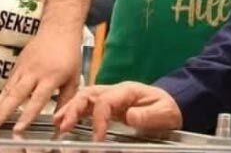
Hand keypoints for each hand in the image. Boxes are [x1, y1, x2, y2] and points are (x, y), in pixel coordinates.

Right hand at [0, 25, 83, 132]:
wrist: (58, 29)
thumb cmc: (69, 55)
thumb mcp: (74, 78)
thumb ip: (66, 99)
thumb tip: (61, 121)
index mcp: (51, 76)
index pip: (38, 99)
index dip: (28, 114)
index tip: (18, 129)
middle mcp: (34, 72)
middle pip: (16, 95)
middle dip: (2, 113)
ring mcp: (23, 68)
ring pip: (7, 90)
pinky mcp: (17, 66)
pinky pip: (7, 84)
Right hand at [53, 82, 181, 140]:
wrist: (173, 104)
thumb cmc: (168, 108)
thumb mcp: (163, 112)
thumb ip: (147, 115)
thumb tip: (129, 116)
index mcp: (127, 91)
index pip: (105, 101)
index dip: (99, 119)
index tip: (98, 139)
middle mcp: (116, 91)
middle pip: (89, 94)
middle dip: (74, 108)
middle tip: (62, 125)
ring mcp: (111, 97)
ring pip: (85, 98)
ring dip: (70, 109)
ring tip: (57, 122)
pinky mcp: (109, 106)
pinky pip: (89, 106)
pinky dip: (75, 112)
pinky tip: (65, 121)